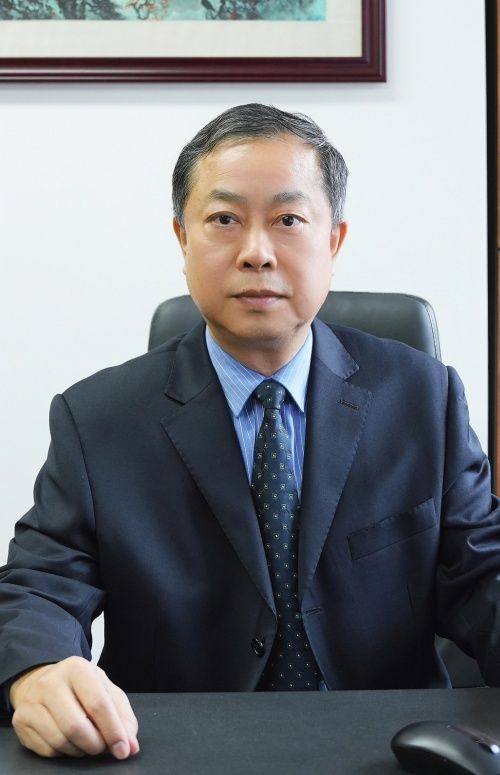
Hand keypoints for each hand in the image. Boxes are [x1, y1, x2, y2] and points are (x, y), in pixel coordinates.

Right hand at [10, 656, 138, 758]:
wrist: (44, 682)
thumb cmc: (81, 688)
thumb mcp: (106, 691)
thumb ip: (123, 717)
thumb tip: (130, 746)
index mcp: (78, 668)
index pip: (98, 704)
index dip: (113, 731)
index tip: (123, 750)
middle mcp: (51, 682)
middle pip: (76, 726)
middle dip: (95, 744)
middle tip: (102, 747)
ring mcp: (32, 701)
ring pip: (60, 741)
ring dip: (80, 750)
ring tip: (87, 742)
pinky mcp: (21, 720)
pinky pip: (48, 750)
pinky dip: (64, 752)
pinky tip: (69, 740)